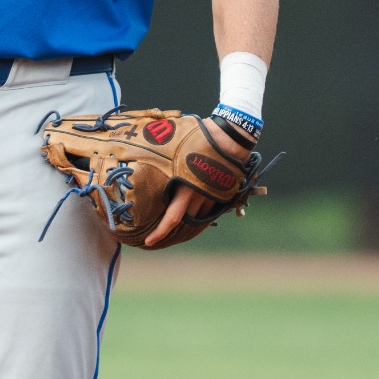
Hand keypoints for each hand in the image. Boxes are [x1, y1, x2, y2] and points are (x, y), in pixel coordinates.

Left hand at [142, 117, 252, 247]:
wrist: (231, 136)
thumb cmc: (200, 138)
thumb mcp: (176, 149)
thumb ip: (164, 161)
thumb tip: (147, 159)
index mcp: (184, 187)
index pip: (171, 219)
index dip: (159, 233)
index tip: (148, 242)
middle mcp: (199, 195)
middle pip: (186, 219)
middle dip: (176, 223)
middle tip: (163, 227)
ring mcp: (213, 195)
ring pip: (200, 213)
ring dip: (192, 212)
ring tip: (185, 202)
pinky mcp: (224, 192)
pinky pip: (211, 205)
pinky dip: (204, 204)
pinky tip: (199, 196)